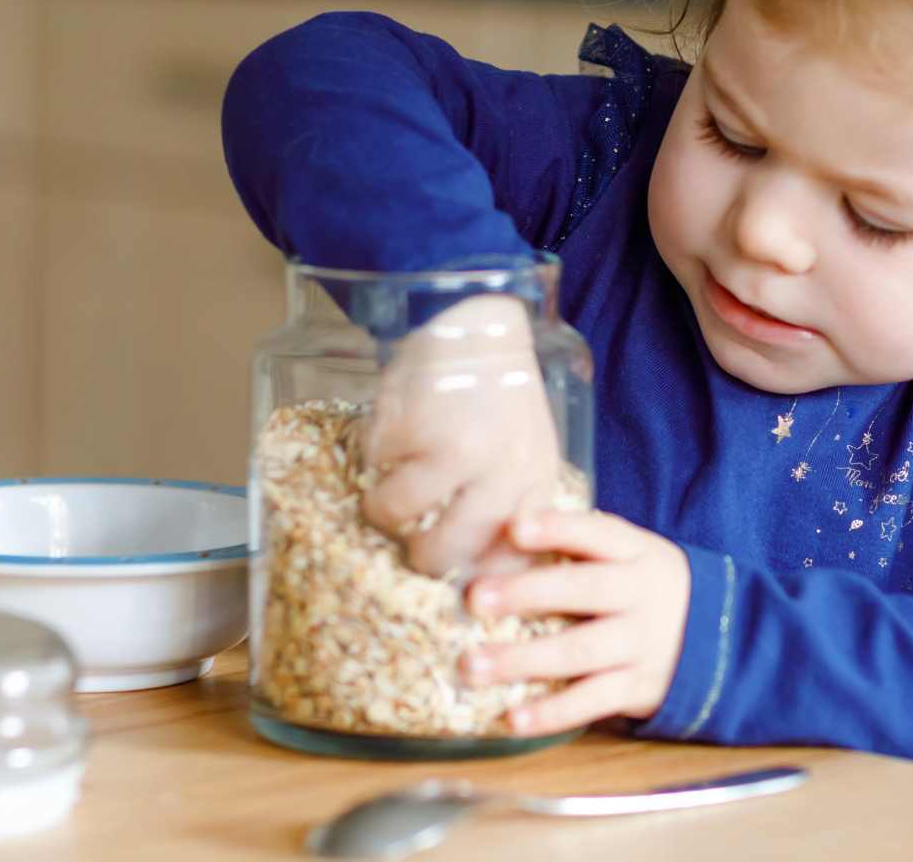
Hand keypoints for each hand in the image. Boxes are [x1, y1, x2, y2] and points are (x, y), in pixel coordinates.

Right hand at [360, 295, 567, 576]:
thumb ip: (510, 503)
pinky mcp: (416, 421)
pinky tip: (398, 428)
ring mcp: (457, 448)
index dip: (478, 584)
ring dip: (381, 507)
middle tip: (408, 545)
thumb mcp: (525, 451)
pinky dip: (375, 450)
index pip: (510, 562)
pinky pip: (375, 461)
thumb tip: (479, 576)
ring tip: (388, 488)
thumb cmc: (499, 395)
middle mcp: (502, 472)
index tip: (457, 589)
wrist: (482, 323)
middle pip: (444, 554)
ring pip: (395, 514)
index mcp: (536, 483)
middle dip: (418, 558)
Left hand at [460, 510, 690, 735]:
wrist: (723, 638)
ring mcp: (642, 644)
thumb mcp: (632, 555)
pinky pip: (592, 701)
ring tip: (472, 666)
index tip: (516, 527)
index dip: (558, 528)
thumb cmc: (646, 588)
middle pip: (584, 590)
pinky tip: (513, 718)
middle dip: (527, 593)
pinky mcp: (639, 688)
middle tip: (475, 598)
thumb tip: (506, 523)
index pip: (597, 533)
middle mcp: (641, 595)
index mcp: (637, 553)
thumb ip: (582, 544)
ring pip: (580, 651)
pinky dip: (552, 713)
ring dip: (522, 660)